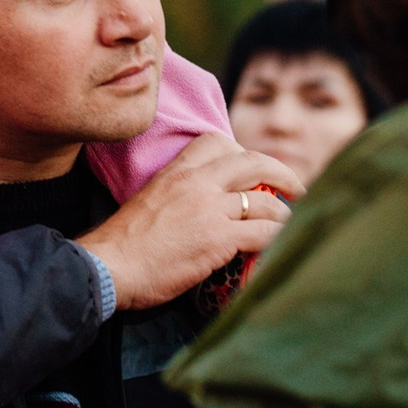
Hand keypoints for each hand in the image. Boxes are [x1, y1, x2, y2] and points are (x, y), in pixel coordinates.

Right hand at [76, 134, 300, 311]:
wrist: (109, 265)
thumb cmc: (123, 244)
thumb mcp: (150, 202)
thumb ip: (177, 196)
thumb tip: (198, 211)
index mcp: (176, 171)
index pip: (217, 141)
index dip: (242, 153)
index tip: (254, 171)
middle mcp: (196, 182)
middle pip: (252, 161)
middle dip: (282, 172)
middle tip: (297, 188)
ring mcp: (209, 208)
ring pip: (265, 198)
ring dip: (285, 212)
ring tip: (292, 224)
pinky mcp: (218, 238)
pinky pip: (264, 231)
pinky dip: (279, 237)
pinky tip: (281, 247)